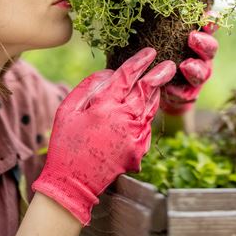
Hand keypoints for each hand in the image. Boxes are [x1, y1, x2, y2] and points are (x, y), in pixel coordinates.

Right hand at [32, 47, 175, 225]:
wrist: (73, 183)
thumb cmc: (66, 143)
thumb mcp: (67, 110)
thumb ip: (87, 87)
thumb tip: (108, 73)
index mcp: (105, 105)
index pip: (127, 76)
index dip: (139, 61)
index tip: (150, 52)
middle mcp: (124, 118)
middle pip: (148, 89)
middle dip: (160, 74)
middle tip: (169, 64)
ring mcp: (135, 135)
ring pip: (150, 107)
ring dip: (156, 93)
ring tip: (159, 83)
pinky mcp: (139, 150)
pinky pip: (147, 126)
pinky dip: (146, 115)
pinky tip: (144, 111)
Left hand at [159, 15, 218, 114]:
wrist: (154, 85)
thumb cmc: (157, 53)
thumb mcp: (157, 35)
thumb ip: (159, 23)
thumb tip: (146, 1)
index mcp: (196, 37)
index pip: (208, 26)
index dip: (211, 21)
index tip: (207, 15)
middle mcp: (201, 55)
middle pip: (210, 48)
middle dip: (204, 42)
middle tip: (192, 38)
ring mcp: (197, 75)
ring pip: (203, 72)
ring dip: (195, 68)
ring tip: (185, 66)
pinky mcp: (188, 94)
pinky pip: (186, 93)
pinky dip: (179, 91)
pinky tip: (171, 89)